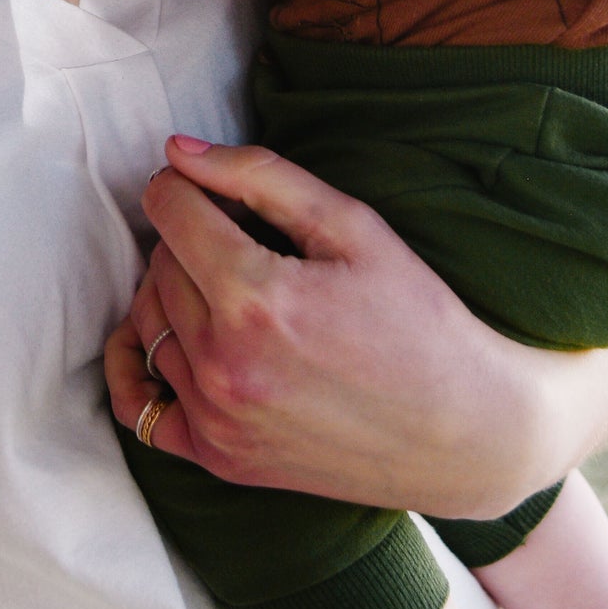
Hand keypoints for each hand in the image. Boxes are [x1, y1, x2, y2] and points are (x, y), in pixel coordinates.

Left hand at [105, 134, 549, 518]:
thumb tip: (177, 151)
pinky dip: (142, 367)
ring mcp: (218, 419)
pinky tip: (174, 342)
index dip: (185, 185)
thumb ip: (258, 176)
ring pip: (148, 321)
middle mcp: (225, 363)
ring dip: (176, 294)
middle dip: (190, 237)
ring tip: (234, 290)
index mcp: (256, 297)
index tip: (212, 189)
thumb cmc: (419, 319)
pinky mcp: (220, 458)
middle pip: (158, 263)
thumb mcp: (353, 226)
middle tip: (244, 241)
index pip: (168, 209)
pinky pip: (139, 407)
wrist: (468, 434)